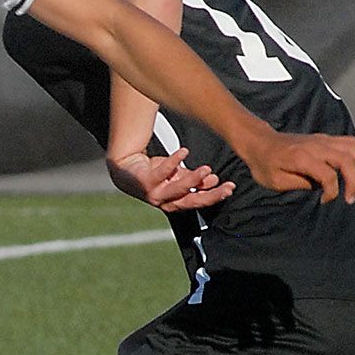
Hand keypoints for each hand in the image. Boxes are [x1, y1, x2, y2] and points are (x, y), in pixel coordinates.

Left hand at [108, 147, 235, 212]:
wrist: (125, 169)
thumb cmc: (153, 173)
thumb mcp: (176, 176)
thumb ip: (192, 179)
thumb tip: (212, 178)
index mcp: (175, 201)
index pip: (199, 201)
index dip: (215, 196)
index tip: (230, 188)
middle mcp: (166, 201)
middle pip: (191, 201)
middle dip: (209, 194)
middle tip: (224, 185)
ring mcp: (155, 193)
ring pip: (177, 191)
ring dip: (193, 180)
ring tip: (206, 169)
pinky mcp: (146, 182)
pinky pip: (162, 173)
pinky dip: (174, 162)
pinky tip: (183, 152)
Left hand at [240, 128, 354, 203]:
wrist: (261, 142)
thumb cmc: (265, 164)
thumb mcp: (275, 181)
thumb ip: (300, 184)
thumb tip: (321, 187)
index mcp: (301, 157)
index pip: (327, 174)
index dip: (331, 191)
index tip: (324, 201)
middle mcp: (315, 146)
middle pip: (346, 159)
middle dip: (354, 180)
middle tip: (351, 199)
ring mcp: (322, 140)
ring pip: (353, 147)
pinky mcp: (326, 139)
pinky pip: (350, 143)